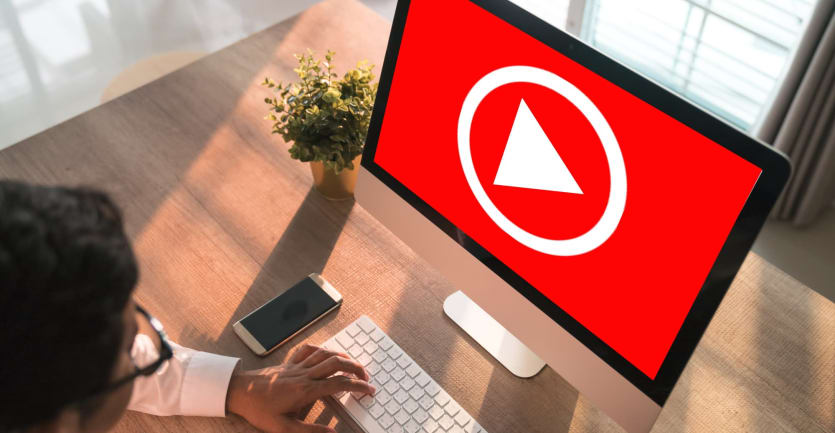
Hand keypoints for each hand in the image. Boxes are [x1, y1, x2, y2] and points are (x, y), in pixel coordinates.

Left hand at [226, 343, 375, 432]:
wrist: (238, 392)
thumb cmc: (259, 410)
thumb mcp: (283, 428)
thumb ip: (310, 431)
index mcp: (306, 390)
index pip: (340, 384)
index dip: (358, 386)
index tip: (370, 390)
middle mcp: (304, 374)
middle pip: (338, 363)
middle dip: (357, 368)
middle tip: (367, 378)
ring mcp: (297, 366)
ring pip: (326, 354)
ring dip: (344, 357)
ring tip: (354, 366)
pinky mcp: (289, 363)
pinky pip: (309, 350)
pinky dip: (322, 349)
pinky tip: (327, 353)